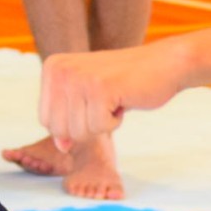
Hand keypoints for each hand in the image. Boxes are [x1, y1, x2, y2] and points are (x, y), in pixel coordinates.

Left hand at [39, 44, 186, 149]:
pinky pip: (100, 128)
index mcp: (52, 67)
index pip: (46, 120)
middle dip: (87, 127)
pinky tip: (123, 99)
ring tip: (114, 98)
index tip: (92, 102)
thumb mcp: (87, 99)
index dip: (72, 124)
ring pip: (79, 132)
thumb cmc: (126, 83)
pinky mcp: (100, 87)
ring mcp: (79, 77)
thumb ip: (68, 120)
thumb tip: (61, 147)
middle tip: (106, 102)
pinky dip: (115, 121)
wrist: (165, 64)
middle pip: (60, 130)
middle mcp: (60, 69)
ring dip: (102, 123)